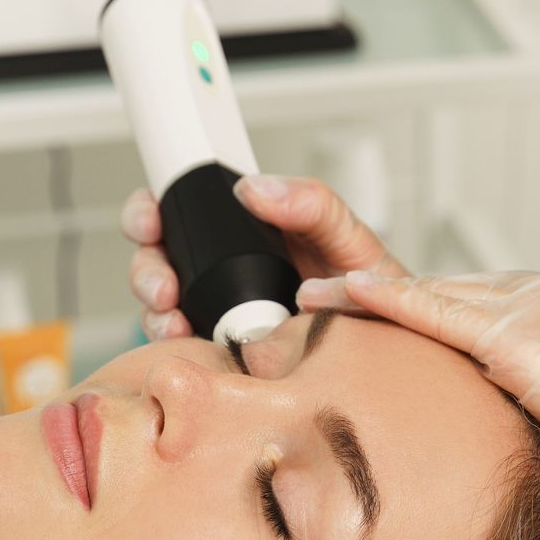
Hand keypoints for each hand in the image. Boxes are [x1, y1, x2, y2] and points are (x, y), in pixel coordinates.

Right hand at [120, 174, 407, 340]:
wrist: (392, 351)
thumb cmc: (371, 289)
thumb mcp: (348, 237)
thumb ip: (312, 204)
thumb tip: (253, 187)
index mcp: (246, 229)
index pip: (181, 209)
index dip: (150, 211)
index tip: (150, 222)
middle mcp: (223, 267)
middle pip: (157, 258)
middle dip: (146, 269)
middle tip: (163, 288)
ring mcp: (219, 309)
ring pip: (161, 305)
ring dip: (155, 312)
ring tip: (176, 324)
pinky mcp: (224, 347)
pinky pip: (184, 345)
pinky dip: (175, 344)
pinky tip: (190, 345)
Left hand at [295, 267, 539, 539]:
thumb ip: (538, 422)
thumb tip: (497, 456)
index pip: (465, 303)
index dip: (405, 306)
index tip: (356, 305)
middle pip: (438, 286)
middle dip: (367, 279)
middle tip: (304, 267)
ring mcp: (536, 310)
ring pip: (426, 292)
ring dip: (355, 283)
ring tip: (300, 278)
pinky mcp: (523, 339)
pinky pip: (434, 312)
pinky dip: (379, 302)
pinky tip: (332, 297)